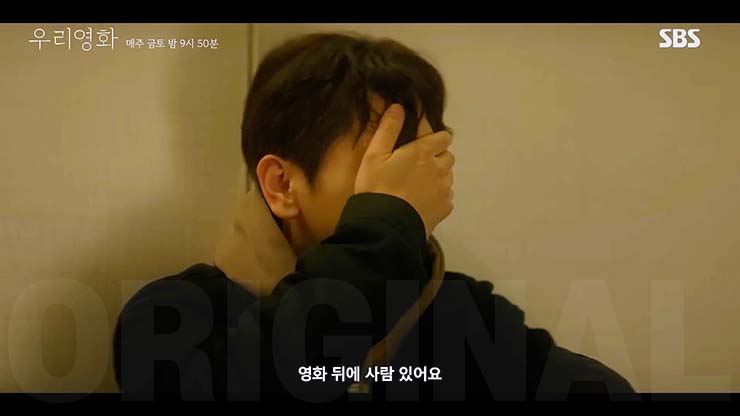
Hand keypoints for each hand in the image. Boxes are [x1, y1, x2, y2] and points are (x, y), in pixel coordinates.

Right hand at [354, 103, 454, 238]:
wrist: (385, 226)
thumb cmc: (376, 188)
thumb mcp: (374, 156)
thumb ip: (388, 129)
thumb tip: (398, 107)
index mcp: (423, 152)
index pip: (444, 137)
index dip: (434, 140)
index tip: (422, 147)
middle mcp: (440, 168)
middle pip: (447, 157)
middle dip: (436, 159)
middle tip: (415, 169)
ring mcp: (445, 189)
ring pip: (447, 177)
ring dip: (437, 178)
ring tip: (416, 188)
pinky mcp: (446, 207)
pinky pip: (446, 196)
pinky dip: (437, 197)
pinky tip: (420, 202)